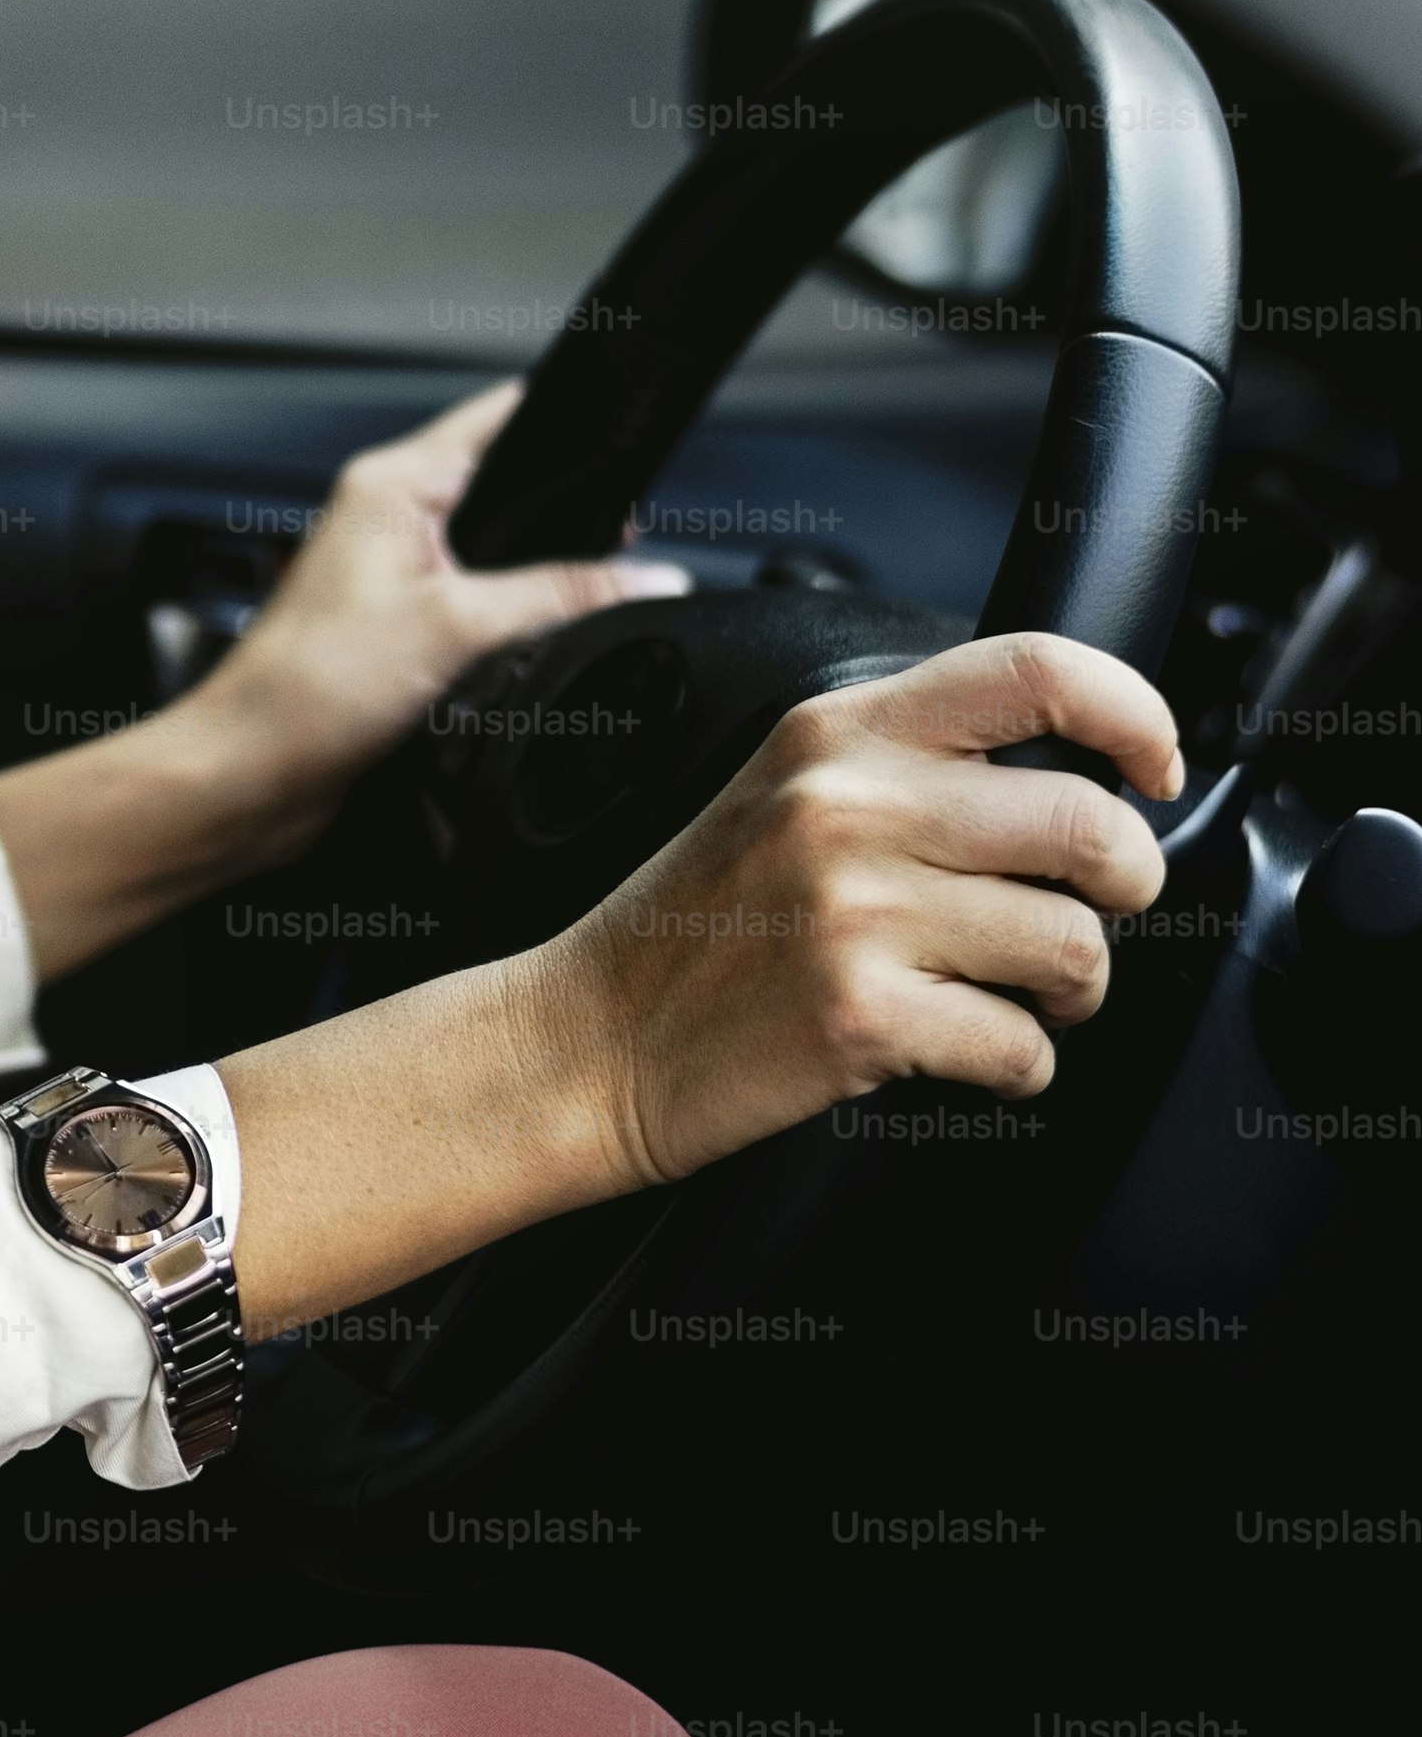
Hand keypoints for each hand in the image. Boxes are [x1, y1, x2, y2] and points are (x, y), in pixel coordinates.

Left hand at [0, 381, 680, 978]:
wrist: (248, 772)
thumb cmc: (306, 689)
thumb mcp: (457, 625)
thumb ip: (560, 594)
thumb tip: (647, 575)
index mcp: (390, 483)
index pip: (495, 420)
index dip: (562, 421)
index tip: (623, 431)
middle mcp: (383, 517)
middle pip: (502, 487)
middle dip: (561, 511)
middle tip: (619, 540)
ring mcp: (386, 573)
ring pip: (489, 551)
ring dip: (531, 572)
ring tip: (573, 594)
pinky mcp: (391, 629)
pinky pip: (470, 605)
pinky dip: (503, 618)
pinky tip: (527, 641)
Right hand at [213, 631, 1178, 1335]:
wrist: (580, 1042)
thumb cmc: (683, 931)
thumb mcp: (775, 792)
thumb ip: (901, 761)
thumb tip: (1073, 772)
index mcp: (833, 732)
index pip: (1036, 670)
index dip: (1138, 714)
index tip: (1157, 767)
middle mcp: (848, 806)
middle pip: (1092, 822)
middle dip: (1126, 886)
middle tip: (1090, 913)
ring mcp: (854, 910)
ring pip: (1076, 945)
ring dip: (1071, 989)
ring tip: (1012, 994)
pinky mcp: (860, 1013)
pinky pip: (1025, 1045)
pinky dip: (1017, 1066)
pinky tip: (962, 1052)